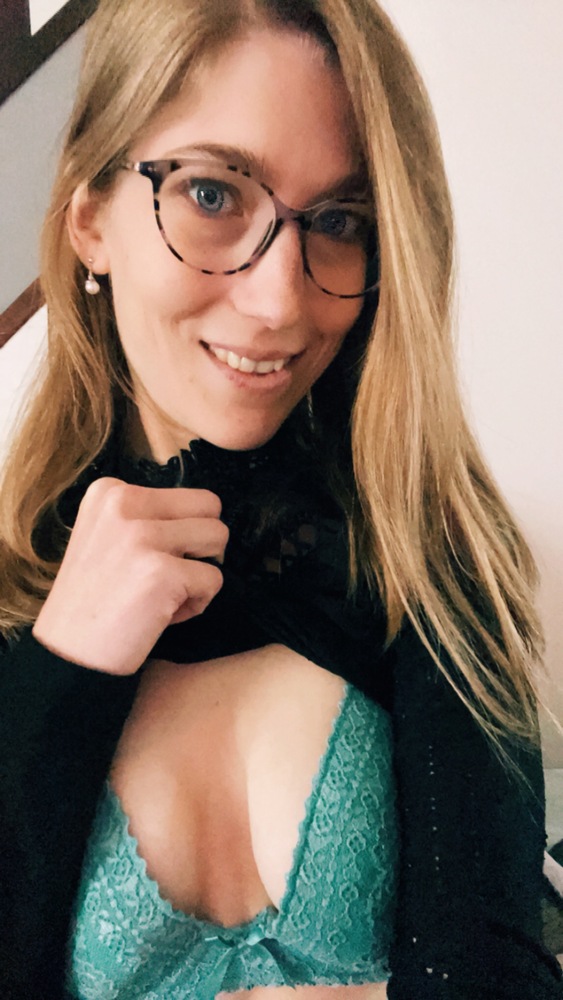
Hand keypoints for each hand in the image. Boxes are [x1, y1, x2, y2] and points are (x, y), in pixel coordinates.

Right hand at [32, 477, 227, 674]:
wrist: (70, 653)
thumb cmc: (96, 601)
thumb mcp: (106, 537)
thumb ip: (146, 519)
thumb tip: (205, 518)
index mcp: (110, 492)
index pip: (186, 496)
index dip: (178, 533)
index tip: (144, 562)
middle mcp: (125, 504)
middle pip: (210, 508)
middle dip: (202, 544)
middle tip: (170, 573)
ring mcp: (143, 536)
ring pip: (218, 537)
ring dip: (201, 571)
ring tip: (166, 593)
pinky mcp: (163, 571)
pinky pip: (215, 579)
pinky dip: (198, 604)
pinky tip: (163, 615)